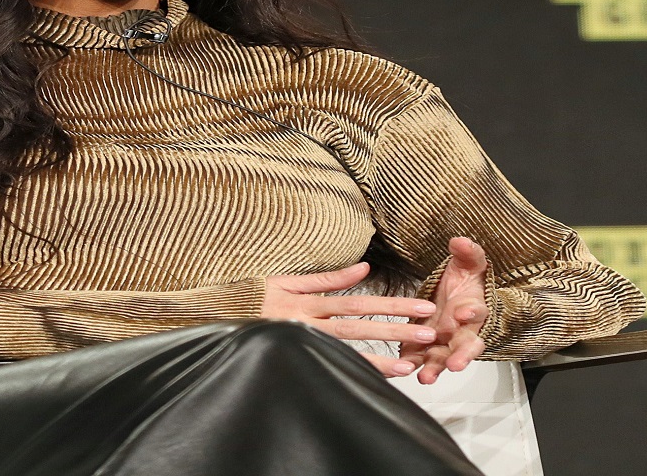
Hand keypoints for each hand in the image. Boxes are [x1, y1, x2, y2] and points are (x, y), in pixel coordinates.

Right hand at [261, 262, 439, 377]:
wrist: (217, 319)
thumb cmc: (251, 299)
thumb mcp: (286, 281)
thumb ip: (326, 277)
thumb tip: (363, 267)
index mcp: (308, 302)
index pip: (358, 302)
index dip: (391, 304)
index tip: (421, 306)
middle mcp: (308, 325)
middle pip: (359, 327)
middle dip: (396, 329)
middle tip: (429, 332)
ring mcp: (301, 344)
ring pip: (346, 352)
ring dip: (379, 359)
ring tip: (410, 364)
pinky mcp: (295, 358)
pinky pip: (328, 366)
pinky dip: (355, 372)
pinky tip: (378, 378)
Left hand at [400, 237, 489, 384]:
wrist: (456, 296)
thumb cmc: (466, 283)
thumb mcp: (468, 264)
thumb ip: (467, 253)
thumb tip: (460, 241)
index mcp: (473, 308)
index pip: (477, 312)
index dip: (471, 314)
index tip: (463, 313)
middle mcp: (462, 330)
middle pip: (466, 345)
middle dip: (461, 355)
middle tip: (455, 364)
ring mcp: (445, 341)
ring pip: (443, 358)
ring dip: (435, 368)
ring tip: (426, 378)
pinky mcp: (426, 346)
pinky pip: (420, 358)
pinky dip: (413, 364)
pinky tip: (403, 370)